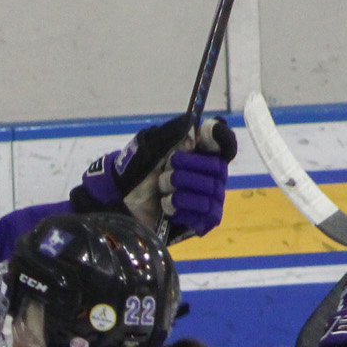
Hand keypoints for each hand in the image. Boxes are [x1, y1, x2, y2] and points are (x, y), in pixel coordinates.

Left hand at [71, 114, 237, 239]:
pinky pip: (206, 215)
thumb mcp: (151, 145)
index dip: (219, 137)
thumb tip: (200, 125)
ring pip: (210, 194)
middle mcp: (209, 176)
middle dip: (188, 170)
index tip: (206, 132)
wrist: (122, 200)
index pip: (224, 143)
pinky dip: (183, 209)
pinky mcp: (202, 221)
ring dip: (181, 191)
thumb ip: (174, 133)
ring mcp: (208, 199)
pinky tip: (169, 207)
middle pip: (217, 169)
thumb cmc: (138, 171)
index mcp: (200, 154)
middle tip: (167, 171)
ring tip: (163, 191)